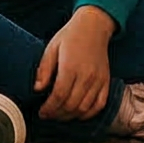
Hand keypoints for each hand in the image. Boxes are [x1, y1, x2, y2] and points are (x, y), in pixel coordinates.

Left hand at [34, 7, 115, 121]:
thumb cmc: (70, 36)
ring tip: (60, 115)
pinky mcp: (106, 81)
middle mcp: (86, 76)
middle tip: (48, 115)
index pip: (59, 96)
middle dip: (57, 114)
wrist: (94, 26)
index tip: (42, 112)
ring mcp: (98, 80)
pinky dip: (88, 114)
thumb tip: (37, 89)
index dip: (49, 108)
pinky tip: (78, 114)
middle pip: (71, 105)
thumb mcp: (52, 48)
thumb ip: (44, 69)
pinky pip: (99, 105)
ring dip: (70, 116)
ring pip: (84, 108)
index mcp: (70, 67)